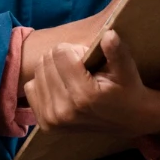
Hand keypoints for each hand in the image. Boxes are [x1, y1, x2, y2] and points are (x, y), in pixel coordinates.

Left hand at [23, 30, 159, 139]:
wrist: (129, 121)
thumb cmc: (127, 89)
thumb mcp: (127, 69)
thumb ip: (117, 51)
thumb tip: (109, 34)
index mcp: (84, 95)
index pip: (60, 52)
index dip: (75, 49)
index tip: (88, 59)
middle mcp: (64, 110)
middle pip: (46, 62)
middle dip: (63, 58)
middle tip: (81, 69)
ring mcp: (53, 120)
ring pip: (37, 73)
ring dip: (53, 70)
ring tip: (73, 78)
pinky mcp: (45, 125)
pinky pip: (30, 89)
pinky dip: (43, 83)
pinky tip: (61, 88)